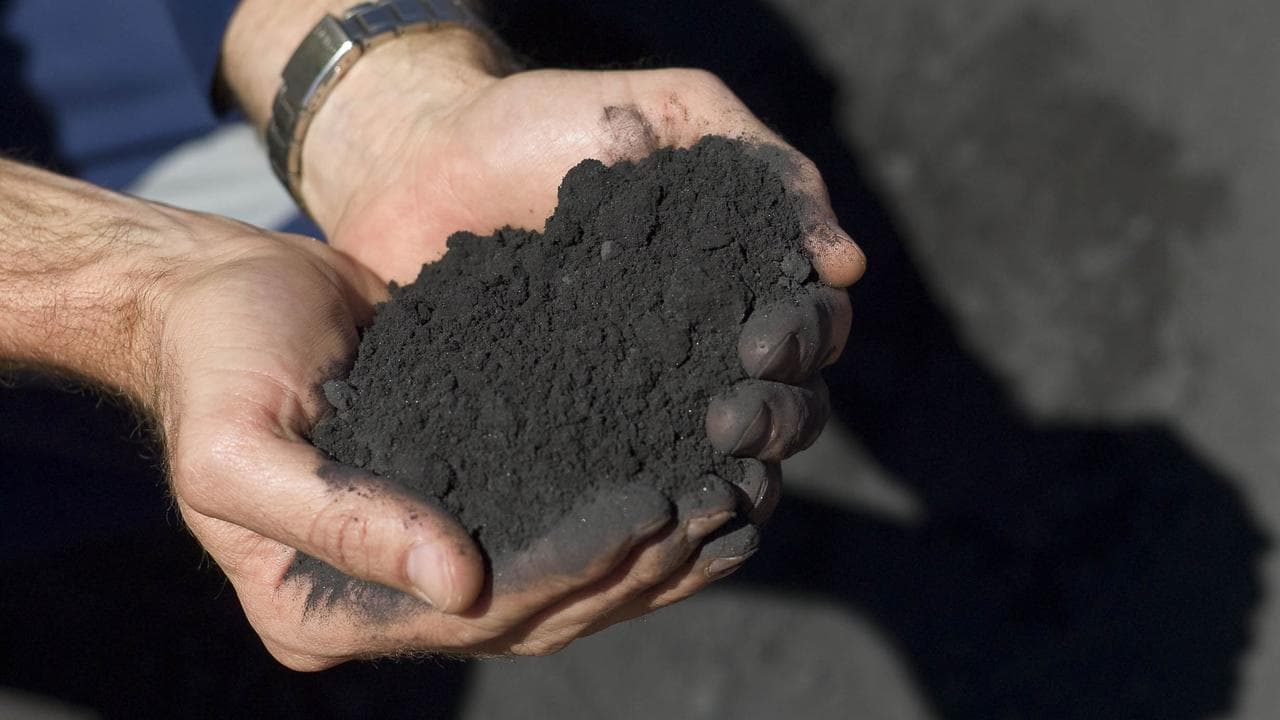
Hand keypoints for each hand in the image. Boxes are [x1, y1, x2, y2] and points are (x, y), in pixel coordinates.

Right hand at [116, 203, 740, 666]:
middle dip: (637, 566)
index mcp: (324, 612)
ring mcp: (428, 559)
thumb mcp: (238, 448)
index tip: (657, 513)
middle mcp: (388, 602)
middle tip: (720, 506)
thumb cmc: (213, 364)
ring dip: (654, 551)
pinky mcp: (464, 499)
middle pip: (538, 612)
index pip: (478, 617)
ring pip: (565, 580)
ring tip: (733, 500)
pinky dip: (626, 505)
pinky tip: (689, 471)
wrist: (215, 296)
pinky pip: (558, 517)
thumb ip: (340, 521)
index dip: (574, 571)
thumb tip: (461, 586)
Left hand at [294, 36, 862, 589]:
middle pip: (783, 408)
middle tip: (728, 420)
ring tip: (703, 480)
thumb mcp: (676, 113)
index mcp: (738, 278)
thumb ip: (765, 169)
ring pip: (722, 460)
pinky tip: (654, 518)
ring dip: (731, 476)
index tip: (759, 344)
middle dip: (774, 421)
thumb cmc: (550, 123)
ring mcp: (638, 396)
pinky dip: (658, 506)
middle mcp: (701, 347)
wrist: (423, 157)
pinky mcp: (570, 431)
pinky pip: (628, 481)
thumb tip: (849, 266)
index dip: (804, 342)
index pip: (810, 327)